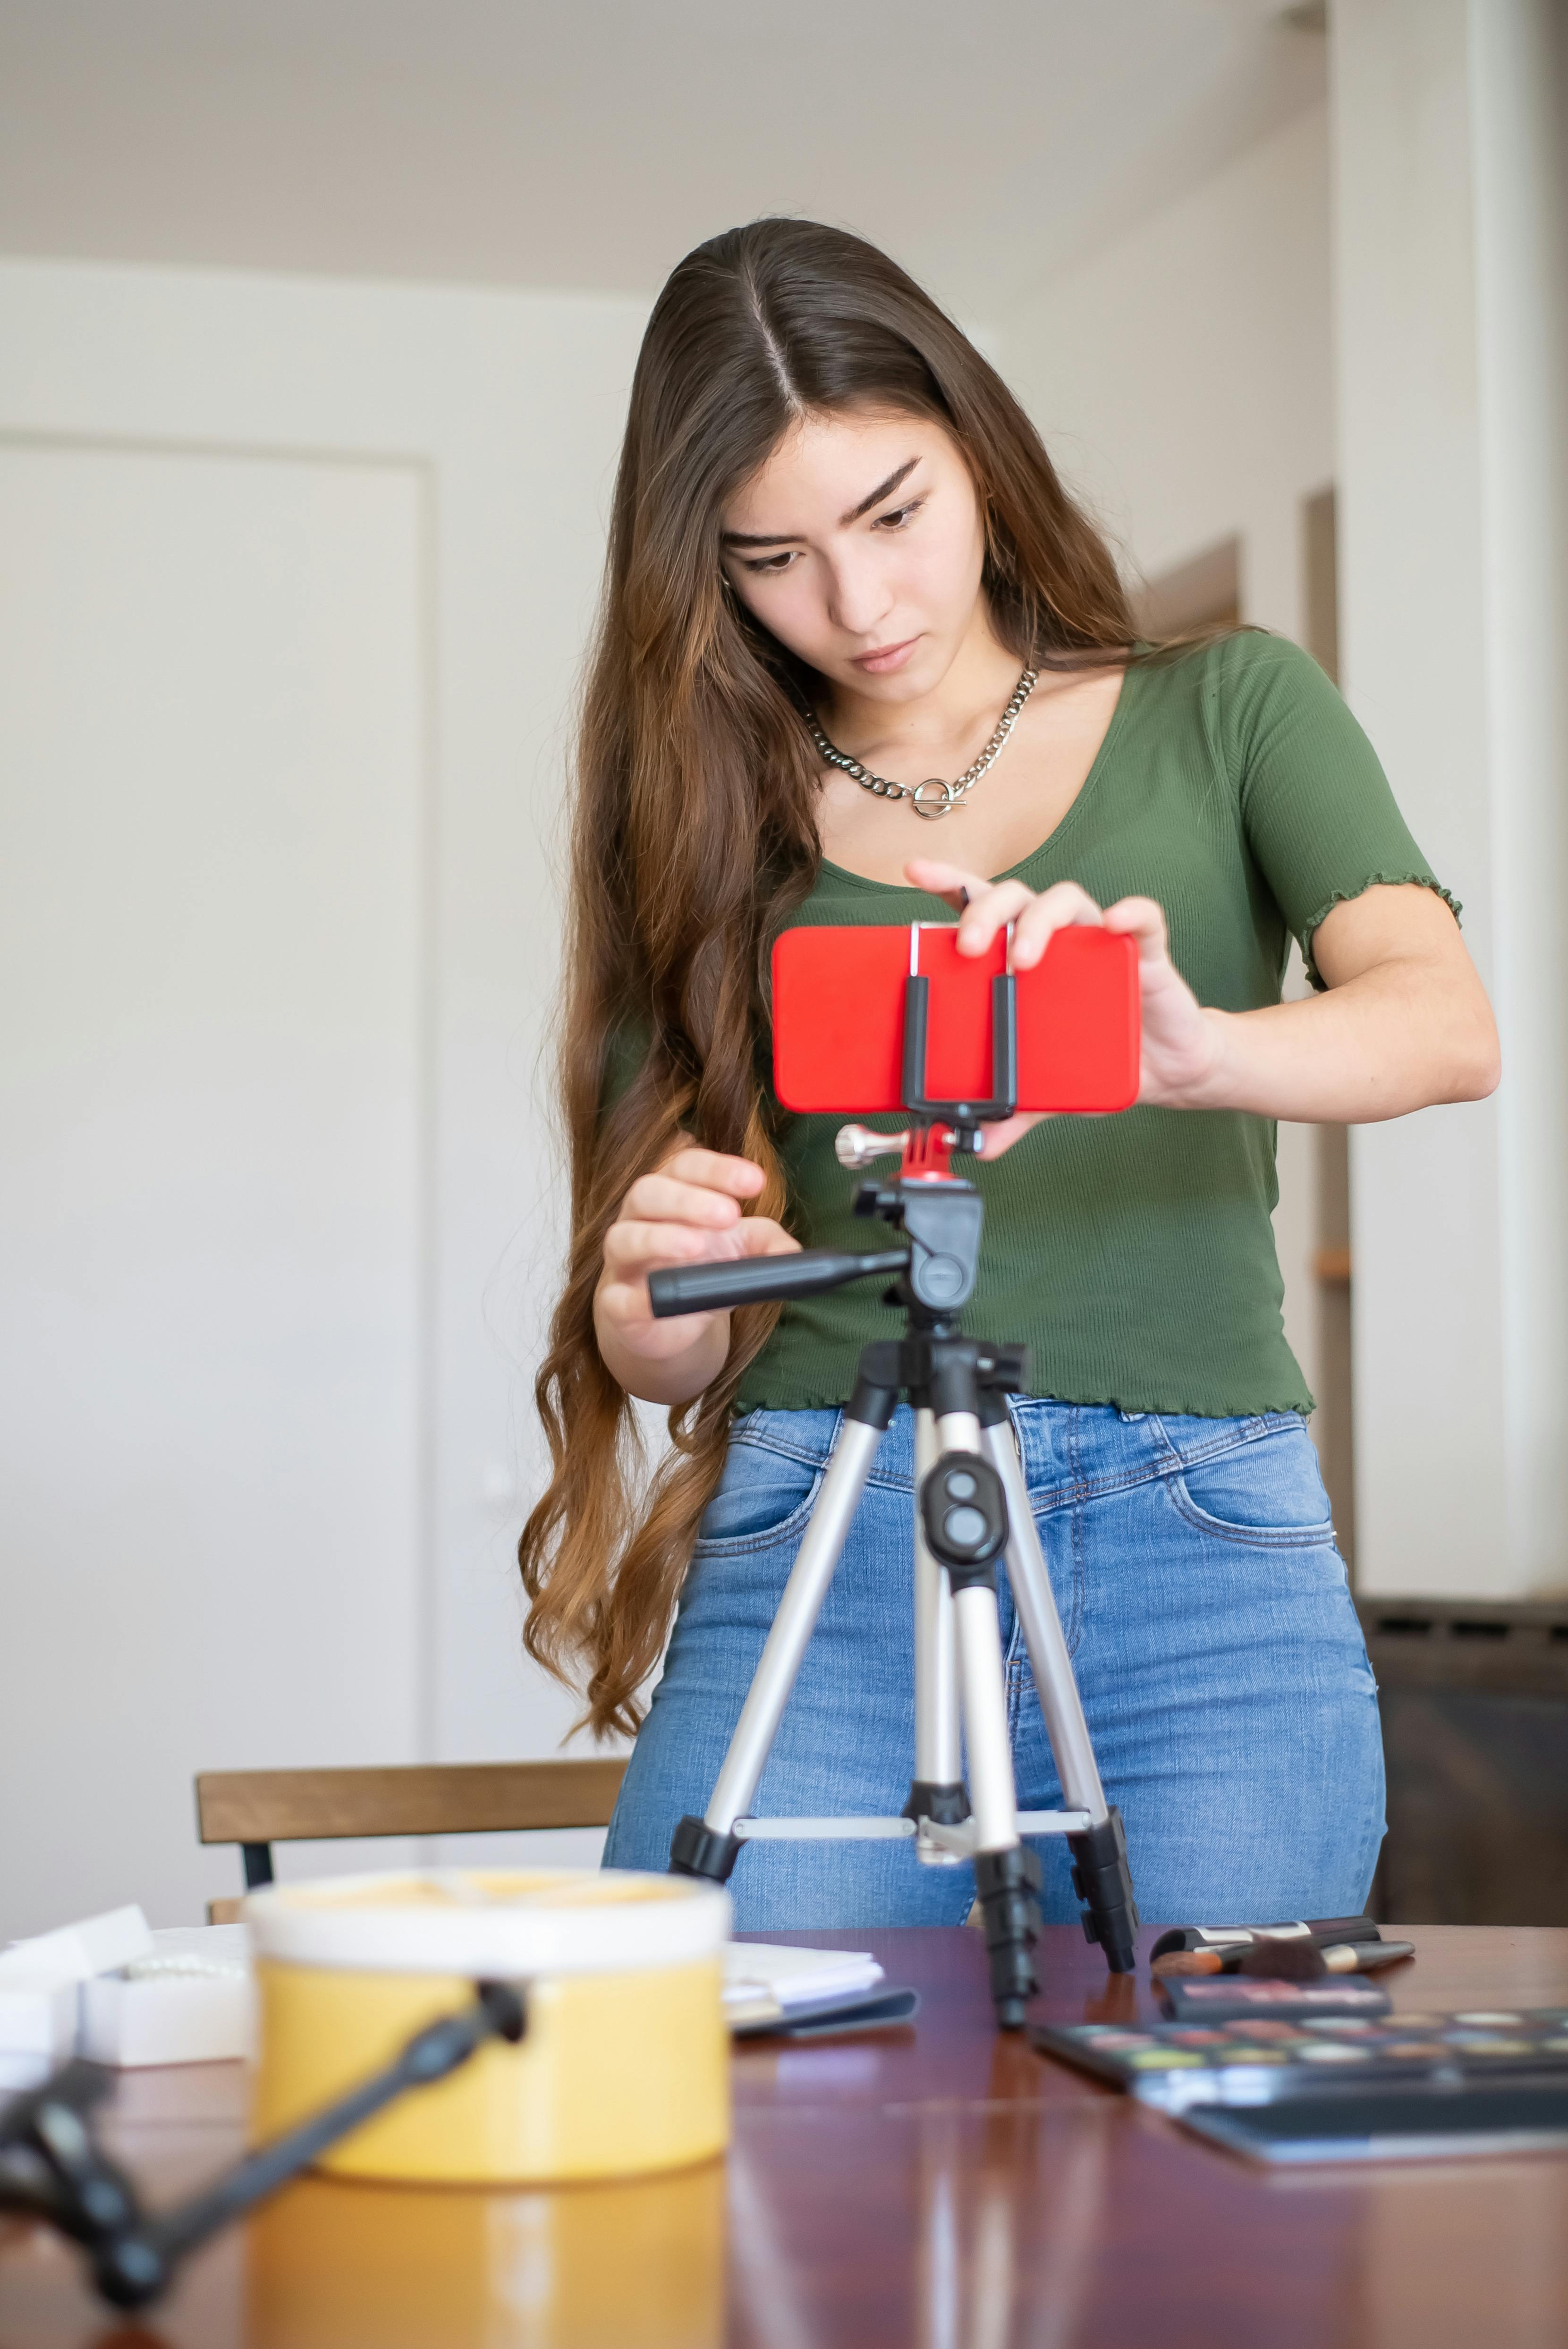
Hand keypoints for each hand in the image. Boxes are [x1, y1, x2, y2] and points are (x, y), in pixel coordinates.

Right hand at [594, 1142, 799, 1368]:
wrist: (669, 1320)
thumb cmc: (702, 1269)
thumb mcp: (742, 1252)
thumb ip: (769, 1245)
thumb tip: (794, 1253)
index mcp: (672, 1194)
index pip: (686, 1166)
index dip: (719, 1169)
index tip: (756, 1182)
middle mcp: (640, 1219)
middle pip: (648, 1191)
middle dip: (689, 1199)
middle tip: (729, 1214)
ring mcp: (623, 1262)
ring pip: (624, 1237)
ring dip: (659, 1238)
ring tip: (695, 1245)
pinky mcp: (616, 1304)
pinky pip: (616, 1298)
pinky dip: (636, 1298)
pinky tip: (658, 1299)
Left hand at [904, 861, 1224, 1155]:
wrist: (1165, 1070)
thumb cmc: (1099, 1057)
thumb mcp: (1048, 1088)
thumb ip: (1010, 1112)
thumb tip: (975, 1146)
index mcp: (1018, 956)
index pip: (979, 907)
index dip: (949, 883)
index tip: (914, 873)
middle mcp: (1054, 937)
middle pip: (1012, 896)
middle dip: (984, 912)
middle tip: (969, 949)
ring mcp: (1097, 939)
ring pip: (1064, 899)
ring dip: (1038, 921)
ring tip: (1024, 958)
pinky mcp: (1143, 951)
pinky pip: (1142, 918)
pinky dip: (1130, 913)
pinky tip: (1114, 922)